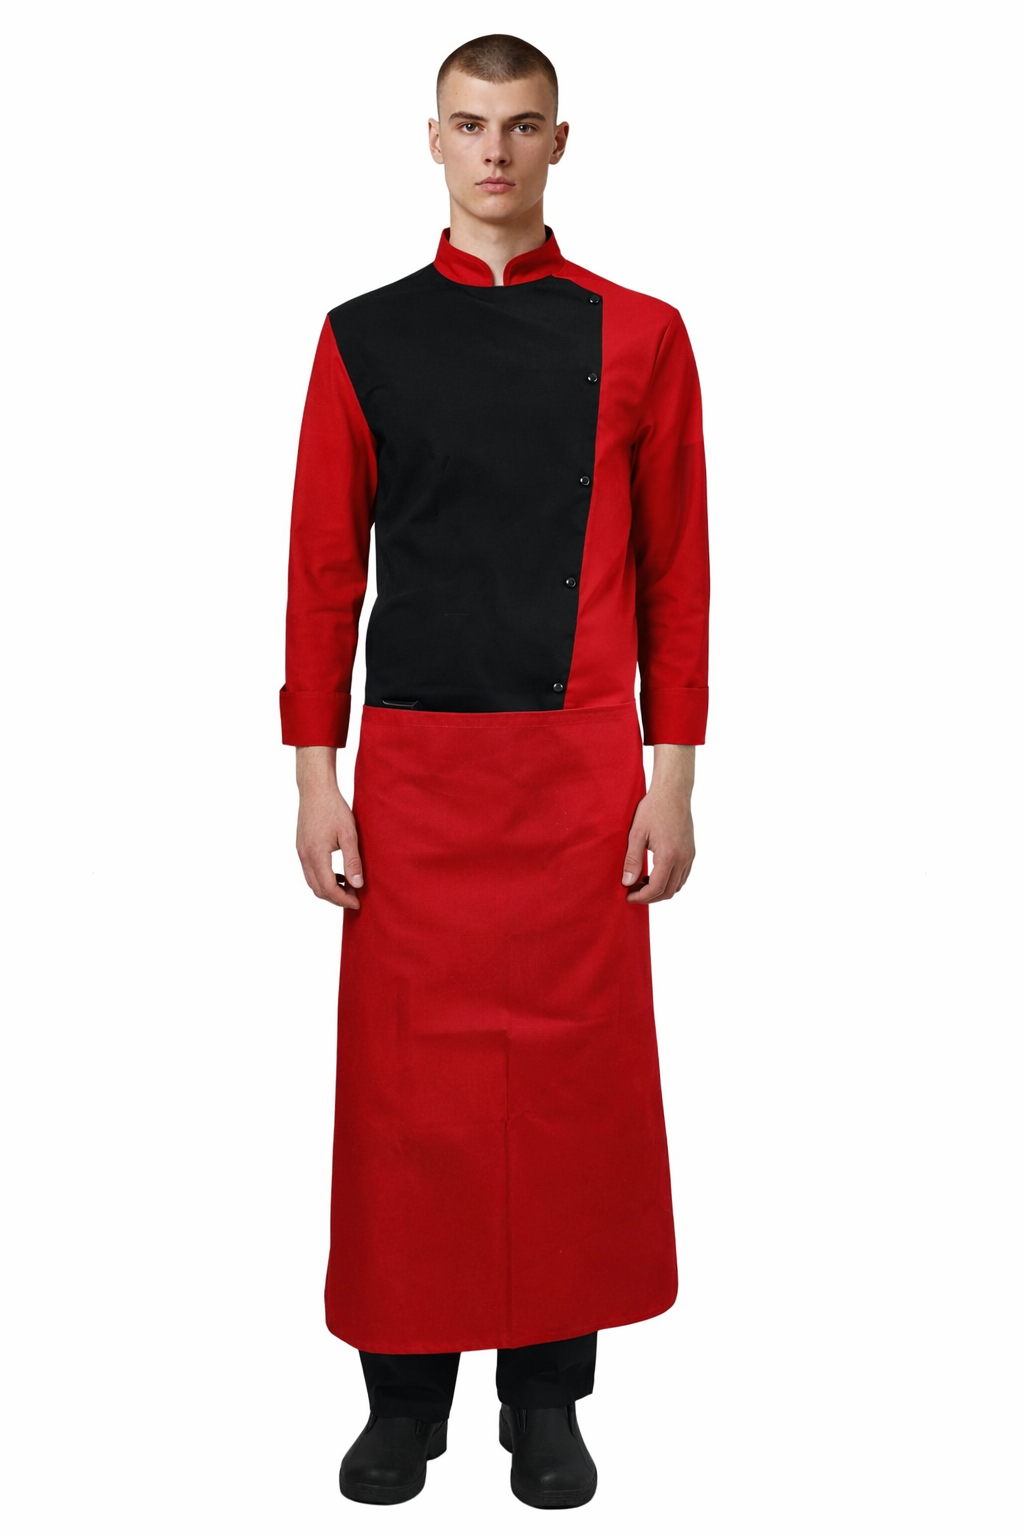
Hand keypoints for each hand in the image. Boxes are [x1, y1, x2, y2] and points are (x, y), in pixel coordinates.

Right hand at [295, 747, 363, 909]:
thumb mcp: (349, 834)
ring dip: (329, 889)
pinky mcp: (301, 847)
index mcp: (316, 855)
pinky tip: (338, 874)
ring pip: (312, 882)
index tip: (358, 903)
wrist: (315, 789)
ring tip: (348, 887)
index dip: (343, 899)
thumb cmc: (334, 808)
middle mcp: (305, 856)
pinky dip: (323, 879)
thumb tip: (357, 884)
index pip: (328, 888)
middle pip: (318, 890)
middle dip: (336, 898)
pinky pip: (310, 871)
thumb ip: (353, 861)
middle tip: (355, 898)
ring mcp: (301, 852)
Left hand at [621, 744, 695, 903]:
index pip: (656, 888)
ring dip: (660, 890)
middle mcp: (683, 858)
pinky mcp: (691, 851)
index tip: (627, 895)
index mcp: (668, 855)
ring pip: (677, 886)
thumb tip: (626, 882)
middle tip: (632, 892)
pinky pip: (682, 876)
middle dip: (649, 897)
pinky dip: (670, 881)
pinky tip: (655, 874)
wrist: (673, 792)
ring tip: (641, 882)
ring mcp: (689, 855)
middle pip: (668, 892)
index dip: (640, 897)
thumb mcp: (636, 833)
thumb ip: (632, 860)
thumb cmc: (653, 808)